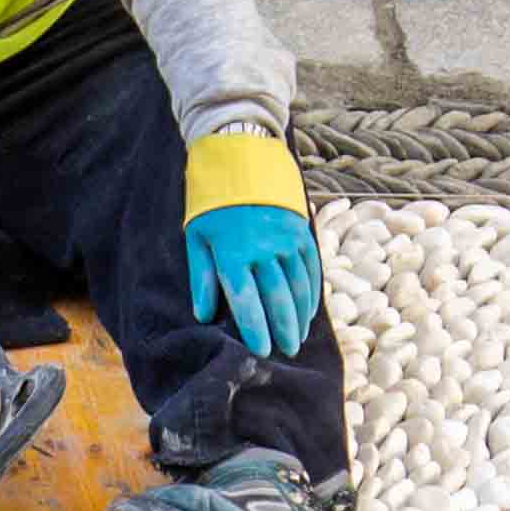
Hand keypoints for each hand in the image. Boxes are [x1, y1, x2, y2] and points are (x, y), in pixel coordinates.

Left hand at [188, 197, 321, 357]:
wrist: (241, 158)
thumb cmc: (212, 203)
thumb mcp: (196, 236)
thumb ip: (202, 277)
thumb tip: (204, 316)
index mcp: (232, 252)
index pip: (246, 300)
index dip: (256, 328)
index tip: (262, 351)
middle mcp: (263, 248)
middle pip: (277, 298)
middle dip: (283, 329)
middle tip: (286, 352)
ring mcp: (286, 239)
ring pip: (299, 286)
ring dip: (300, 316)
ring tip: (298, 338)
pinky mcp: (301, 230)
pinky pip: (311, 268)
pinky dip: (312, 293)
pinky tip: (309, 312)